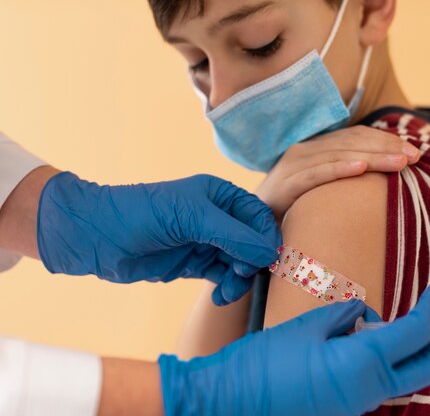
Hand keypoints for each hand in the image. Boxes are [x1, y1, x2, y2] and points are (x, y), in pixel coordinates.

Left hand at [37, 172, 280, 303]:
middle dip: (252, 261)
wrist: (98, 237)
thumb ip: (234, 235)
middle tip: (241, 274)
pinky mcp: (195, 264)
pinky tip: (218, 296)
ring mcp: (206, 242)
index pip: (258, 216)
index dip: (266, 237)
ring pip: (240, 263)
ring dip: (240, 279)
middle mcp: (217, 218)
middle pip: (253, 242)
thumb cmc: (142, 214)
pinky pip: (223, 277)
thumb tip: (269, 254)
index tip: (268, 259)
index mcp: (220, 196)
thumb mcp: (192, 218)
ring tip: (227, 290)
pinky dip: (226, 288)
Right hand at [159, 282, 429, 415]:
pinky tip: (351, 345)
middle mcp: (368, 393)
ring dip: (401, 353)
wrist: (230, 403)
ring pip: (400, 379)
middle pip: (424, 369)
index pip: (416, 333)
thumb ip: (345, 315)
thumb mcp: (308, 326)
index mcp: (363, 365)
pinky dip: (378, 365)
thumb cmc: (265, 362)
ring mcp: (357, 407)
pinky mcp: (344, 412)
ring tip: (363, 326)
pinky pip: (376, 387)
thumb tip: (363, 316)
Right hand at [256, 126, 420, 221]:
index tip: (415, 151)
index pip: (357, 136)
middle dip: (386, 147)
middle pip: (352, 141)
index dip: (386, 140)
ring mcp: (293, 165)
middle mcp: (305, 150)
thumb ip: (346, 178)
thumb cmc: (294, 209)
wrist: (253, 227)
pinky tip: (361, 168)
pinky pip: (315, 174)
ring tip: (399, 161)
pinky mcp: (285, 184)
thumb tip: (385, 177)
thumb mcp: (324, 190)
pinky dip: (339, 169)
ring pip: (338, 154)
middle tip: (415, 156)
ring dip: (372, 156)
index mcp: (317, 149)